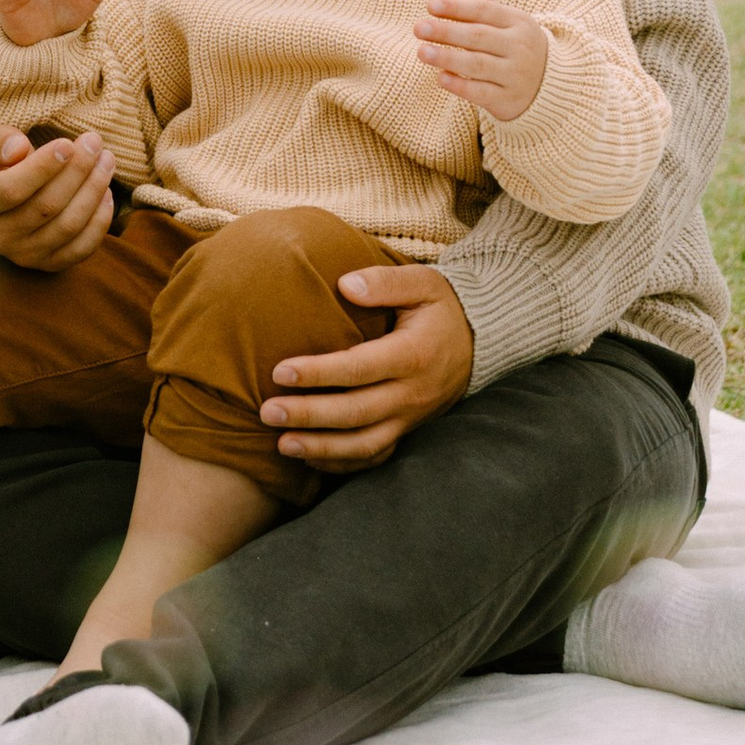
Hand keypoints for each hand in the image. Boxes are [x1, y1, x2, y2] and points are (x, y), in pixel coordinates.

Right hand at [0, 119, 116, 271]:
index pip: (11, 190)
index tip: (67, 144)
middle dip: (77, 172)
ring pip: (67, 226)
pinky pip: (81, 249)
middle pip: (46, 207)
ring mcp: (22, 256)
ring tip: (106, 161)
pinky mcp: (48, 264)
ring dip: (93, 191)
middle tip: (95, 143)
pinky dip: (99, 221)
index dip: (43, 167)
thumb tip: (19, 149)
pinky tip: (106, 193)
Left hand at [260, 261, 473, 470]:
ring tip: (281, 445)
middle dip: (309, 416)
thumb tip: (345, 285)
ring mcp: (411, 418)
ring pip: (364, 443)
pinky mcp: (407, 430)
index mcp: (414, 354)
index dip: (319, 373)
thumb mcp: (423, 281)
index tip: (280, 372)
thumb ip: (385, 282)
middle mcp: (413, 393)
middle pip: (356, 413)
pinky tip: (309, 459)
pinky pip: (375, 456)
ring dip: (321, 448)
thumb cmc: (440, 307)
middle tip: (267, 412)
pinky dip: (343, 463)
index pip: (359, 369)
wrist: (477, 342)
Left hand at [416, 0, 547, 123]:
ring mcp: (515, 75)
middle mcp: (519, 47)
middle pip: (478, 37)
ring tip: (421, 52)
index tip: (430, 5)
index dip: (457, 7)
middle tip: (418, 28)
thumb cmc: (515, 45)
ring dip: (447, 58)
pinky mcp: (507, 99)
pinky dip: (459, 85)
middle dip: (447, 32)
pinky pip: (480, 92)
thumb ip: (483, 3)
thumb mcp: (507, 22)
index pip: (484, 11)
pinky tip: (440, 77)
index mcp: (519, 22)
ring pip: (477, 65)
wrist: (549, 84)